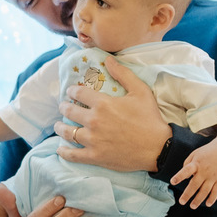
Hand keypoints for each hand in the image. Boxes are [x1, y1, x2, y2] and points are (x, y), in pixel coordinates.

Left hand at [54, 56, 169, 171]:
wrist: (158, 147)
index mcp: (103, 103)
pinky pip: (73, 155)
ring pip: (67, 132)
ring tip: (59, 126)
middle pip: (69, 111)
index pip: (79, 93)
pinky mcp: (95, 156)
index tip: (70, 92)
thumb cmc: (150, 118)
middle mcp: (93, 121)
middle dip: (64, 107)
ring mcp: (92, 140)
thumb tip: (108, 60)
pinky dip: (64, 152)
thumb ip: (123, 74)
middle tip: (63, 107)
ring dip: (60, 128)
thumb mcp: (140, 91)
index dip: (72, 91)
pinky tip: (60, 149)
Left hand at [170, 141, 216, 208]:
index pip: (186, 170)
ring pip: (205, 190)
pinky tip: (208, 204)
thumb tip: (184, 177)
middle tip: (181, 202)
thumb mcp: (194, 154)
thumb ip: (187, 164)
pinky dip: (212, 198)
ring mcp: (213, 176)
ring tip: (192, 206)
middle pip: (195, 185)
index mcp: (196, 164)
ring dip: (199, 199)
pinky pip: (216, 191)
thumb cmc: (206, 153)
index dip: (179, 176)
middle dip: (188, 194)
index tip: (172, 182)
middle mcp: (204, 171)